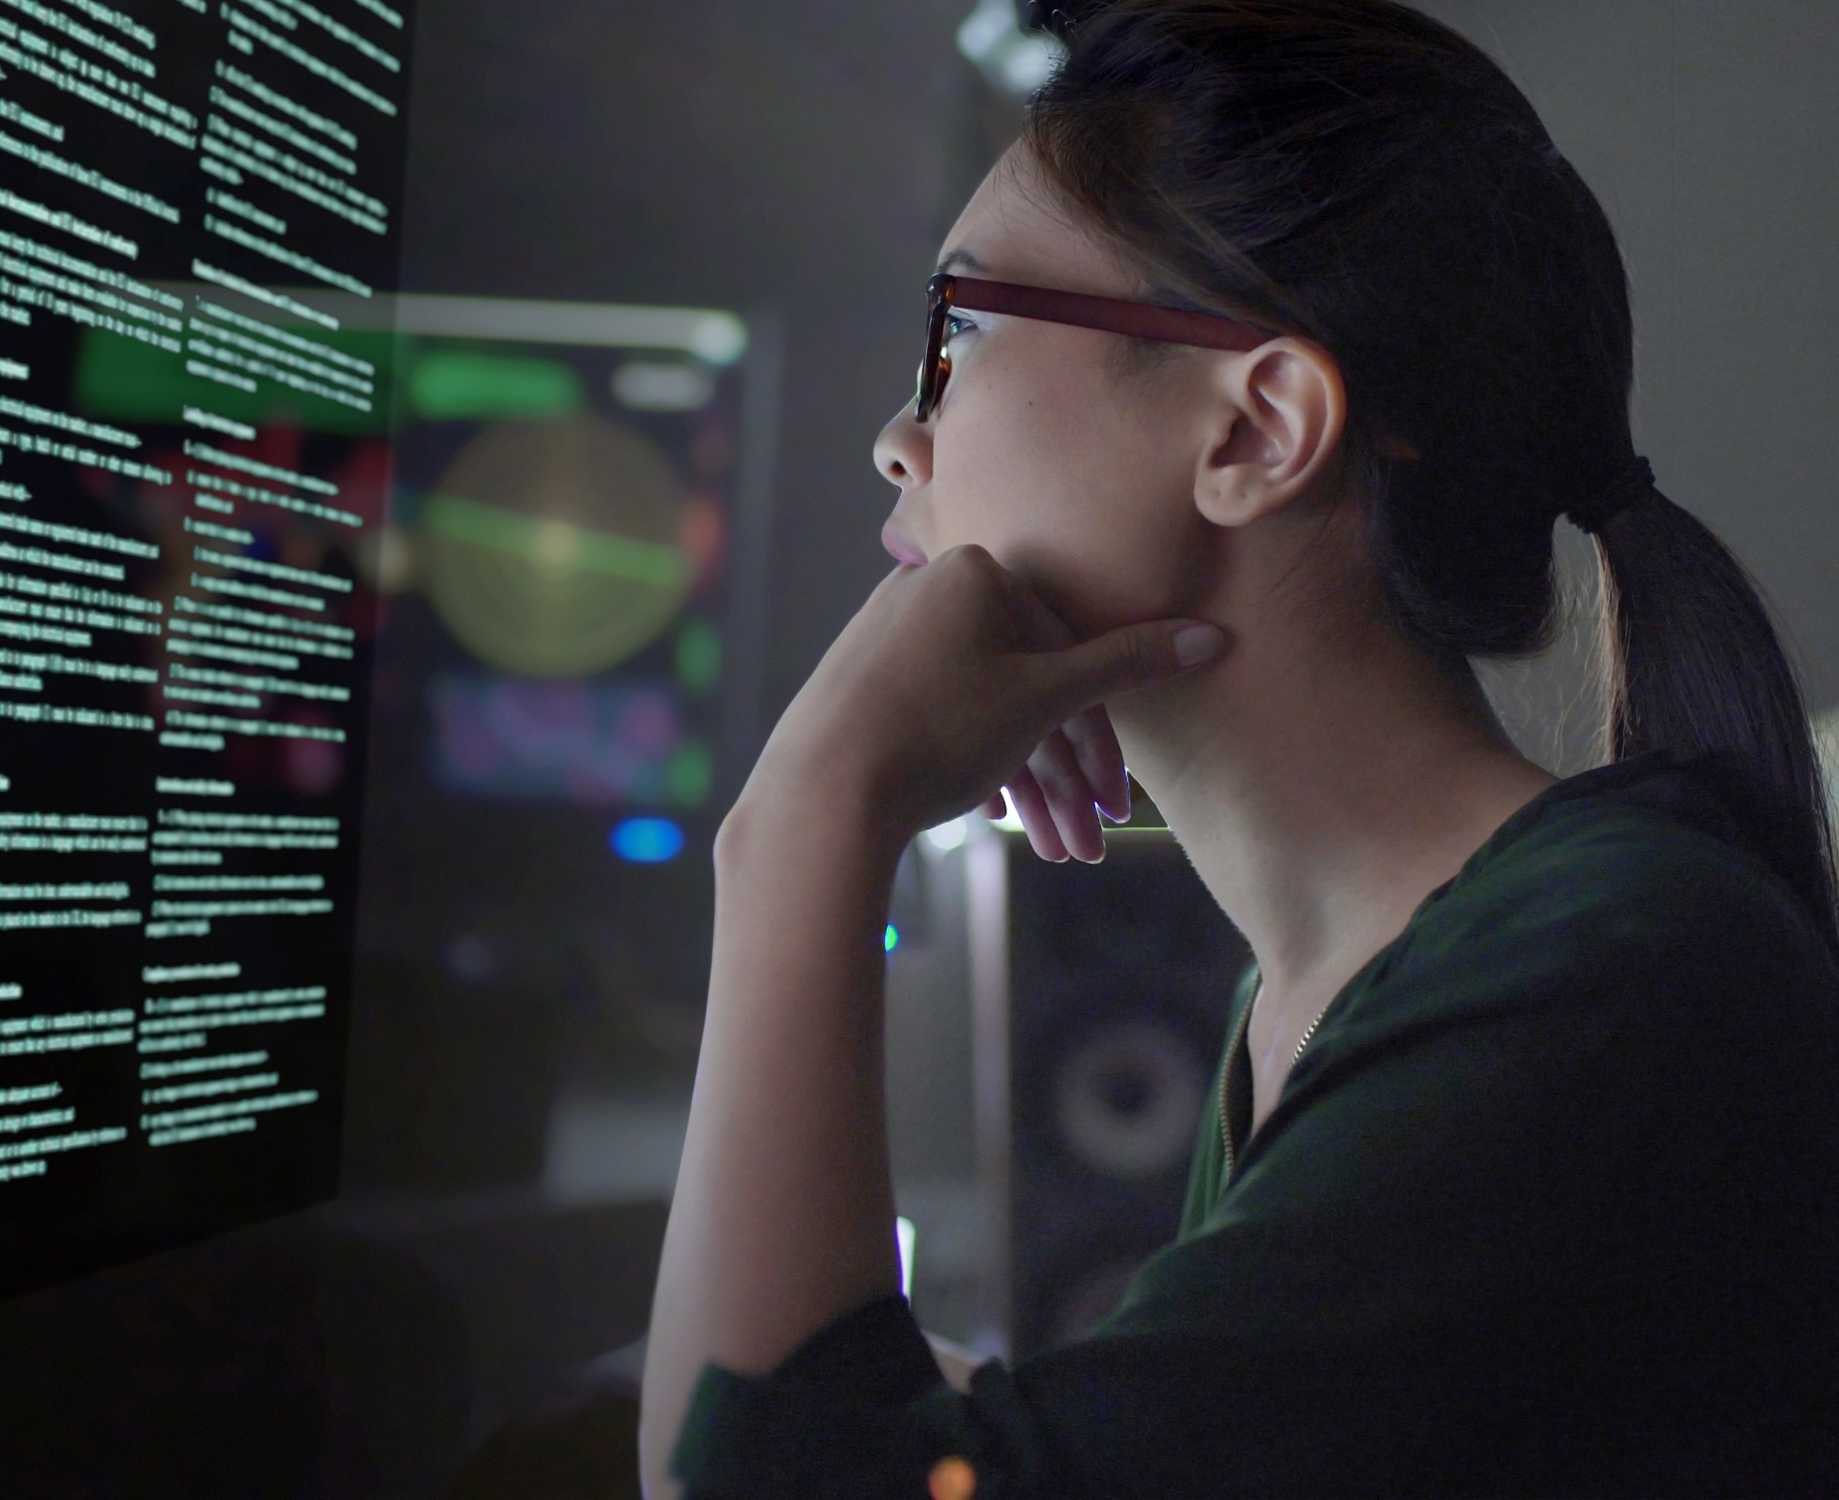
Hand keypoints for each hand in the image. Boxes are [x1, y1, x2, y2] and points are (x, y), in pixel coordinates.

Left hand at [740, 544, 1222, 855]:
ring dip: (1027, 785)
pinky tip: (992, 816)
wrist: (819, 792)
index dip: (1101, 741)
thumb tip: (1210, 636)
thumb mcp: (1045, 699)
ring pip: (985, 709)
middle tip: (1087, 845)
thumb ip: (1128, 664)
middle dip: (1064, 777)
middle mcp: (927, 588)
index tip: (1119, 805)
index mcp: (975, 571)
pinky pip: (938, 715)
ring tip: (1049, 851)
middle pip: (1026, 687)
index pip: (1067, 655)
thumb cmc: (938, 732)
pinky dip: (974, 764)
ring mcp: (888, 633)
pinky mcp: (860, 679)